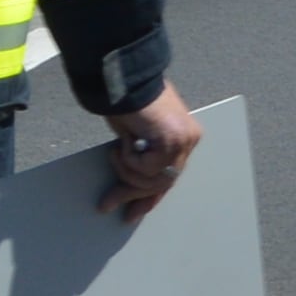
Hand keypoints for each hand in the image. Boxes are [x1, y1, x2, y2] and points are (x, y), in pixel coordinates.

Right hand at [96, 87, 204, 221]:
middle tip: (107, 204)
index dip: (150, 199)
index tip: (132, 214)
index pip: (170, 177)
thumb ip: (144, 156)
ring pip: (152, 180)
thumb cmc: (125, 101)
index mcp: (184, 136)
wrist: (123, 80)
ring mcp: (183, 141)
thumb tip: (131, 185)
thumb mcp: (136, 136)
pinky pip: (145, 168)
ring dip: (126, 171)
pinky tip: (124, 140)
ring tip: (116, 152)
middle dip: (131, 194)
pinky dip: (128, 158)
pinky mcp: (172, 142)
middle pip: (163, 183)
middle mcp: (189, 140)